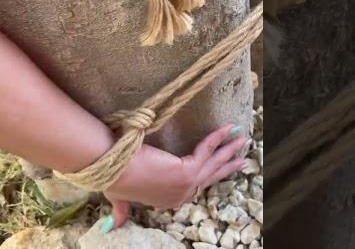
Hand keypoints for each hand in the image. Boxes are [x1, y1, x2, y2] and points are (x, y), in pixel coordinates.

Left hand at [101, 124, 248, 230]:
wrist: (112, 169)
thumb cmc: (113, 178)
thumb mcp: (119, 197)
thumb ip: (121, 210)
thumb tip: (112, 225)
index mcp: (169, 200)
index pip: (196, 186)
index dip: (210, 175)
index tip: (219, 167)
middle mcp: (181, 195)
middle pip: (210, 177)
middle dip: (227, 166)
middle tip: (243, 159)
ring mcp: (186, 185)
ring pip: (213, 164)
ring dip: (230, 150)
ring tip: (243, 140)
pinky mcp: (187, 172)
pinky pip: (207, 151)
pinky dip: (218, 138)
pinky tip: (228, 128)